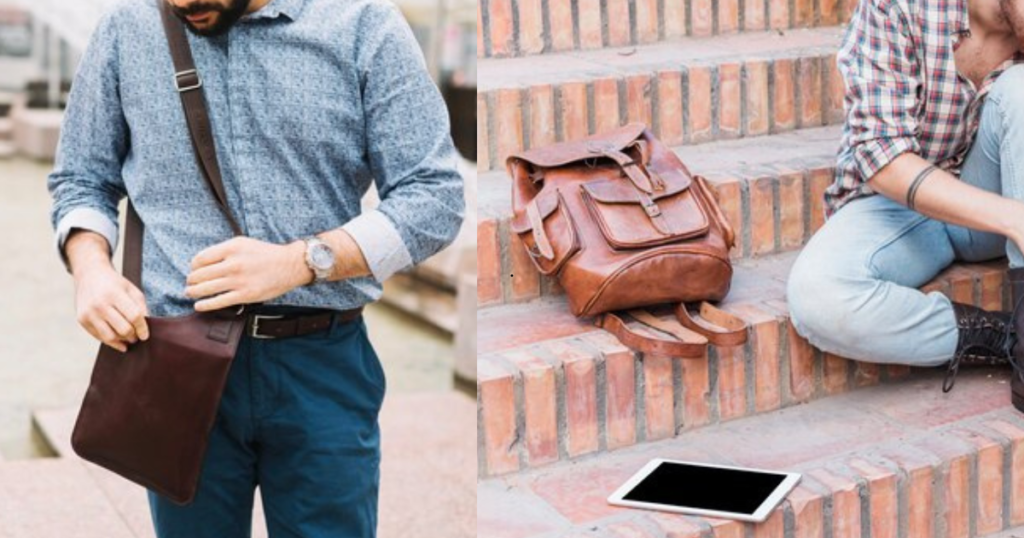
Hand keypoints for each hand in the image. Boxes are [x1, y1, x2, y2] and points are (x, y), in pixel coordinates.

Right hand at [73, 264, 149, 352]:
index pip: (134, 316)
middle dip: (133, 336)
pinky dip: (110, 341)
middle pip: (123, 329)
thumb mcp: (131, 289)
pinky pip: (99, 336)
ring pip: (110, 337)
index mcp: (114, 294)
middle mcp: (100, 304)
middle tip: (136, 337)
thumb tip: (145, 328)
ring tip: (128, 339)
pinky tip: (118, 341)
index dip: (142, 328)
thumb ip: (141, 307)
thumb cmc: (114, 284)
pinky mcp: (81, 319)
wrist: (90, 275)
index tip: (145, 336)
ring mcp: (89, 313)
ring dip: (122, 341)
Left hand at [185, 237, 311, 311]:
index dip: (193, 266)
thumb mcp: (244, 243)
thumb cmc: (267, 254)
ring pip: (206, 288)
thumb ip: (224, 250)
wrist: (290, 265)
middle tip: (190, 283)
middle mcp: (233, 263)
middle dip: (191, 280)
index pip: (201, 258)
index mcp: (231, 248)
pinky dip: (205, 305)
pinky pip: (219, 301)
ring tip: (190, 293)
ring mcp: (238, 280)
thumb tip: (204, 261)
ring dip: (193, 292)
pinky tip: (199, 306)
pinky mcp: (245, 295)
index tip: (194, 270)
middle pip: (200, 274)